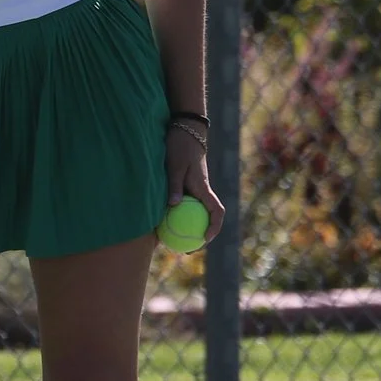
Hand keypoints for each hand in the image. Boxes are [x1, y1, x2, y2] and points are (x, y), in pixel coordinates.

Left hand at [164, 124, 225, 243]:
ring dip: (189, 228)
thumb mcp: (175, 165)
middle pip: (207, 218)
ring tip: (174, 243)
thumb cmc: (180, 146)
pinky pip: (185, 206)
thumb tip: (173, 206)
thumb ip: (174, 185)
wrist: (184, 130)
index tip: (204, 240)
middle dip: (200, 236)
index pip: (217, 211)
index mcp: (204, 188)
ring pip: (195, 214)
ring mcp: (195, 190)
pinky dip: (179, 216)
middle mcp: (202, 191)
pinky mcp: (186, 186)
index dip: (214, 228)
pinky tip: (163, 224)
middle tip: (186, 250)